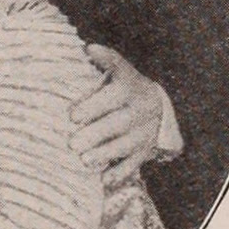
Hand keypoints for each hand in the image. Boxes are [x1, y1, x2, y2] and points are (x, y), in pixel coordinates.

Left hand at [69, 44, 163, 182]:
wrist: (156, 104)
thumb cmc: (121, 86)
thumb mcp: (118, 71)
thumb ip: (106, 61)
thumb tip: (89, 48)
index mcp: (129, 87)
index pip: (115, 95)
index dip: (95, 104)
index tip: (73, 116)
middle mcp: (140, 109)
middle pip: (119, 122)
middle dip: (96, 133)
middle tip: (72, 142)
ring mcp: (144, 131)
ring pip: (126, 145)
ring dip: (105, 154)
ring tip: (83, 160)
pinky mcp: (144, 150)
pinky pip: (133, 163)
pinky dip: (119, 173)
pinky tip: (104, 180)